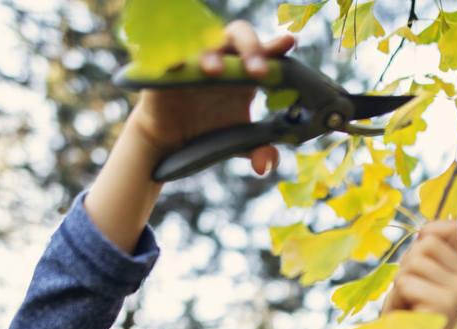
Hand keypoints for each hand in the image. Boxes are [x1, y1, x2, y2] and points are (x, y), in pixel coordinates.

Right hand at [126, 22, 295, 175]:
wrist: (171, 140)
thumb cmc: (210, 131)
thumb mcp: (237, 143)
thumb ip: (258, 150)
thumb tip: (265, 165)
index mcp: (246, 72)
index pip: (265, 52)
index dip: (276, 46)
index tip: (288, 43)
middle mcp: (223, 58)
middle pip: (240, 35)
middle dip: (252, 49)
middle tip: (259, 72)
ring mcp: (196, 59)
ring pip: (205, 41)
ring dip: (212, 53)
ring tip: (216, 72)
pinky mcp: (169, 68)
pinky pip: (171, 53)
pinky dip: (176, 56)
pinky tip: (179, 65)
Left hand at [383, 221, 456, 328]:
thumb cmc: (409, 318)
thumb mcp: (416, 278)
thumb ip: (423, 253)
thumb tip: (426, 227)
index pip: (449, 227)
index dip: (425, 237)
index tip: (416, 266)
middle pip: (426, 243)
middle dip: (406, 266)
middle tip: (408, 295)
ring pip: (413, 263)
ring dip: (400, 285)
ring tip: (408, 307)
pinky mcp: (445, 305)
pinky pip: (406, 283)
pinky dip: (398, 299)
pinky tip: (409, 318)